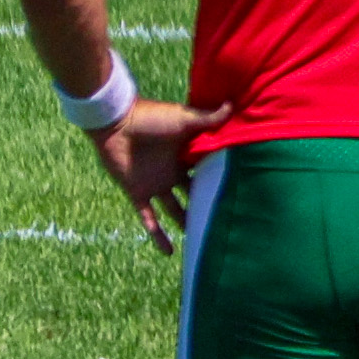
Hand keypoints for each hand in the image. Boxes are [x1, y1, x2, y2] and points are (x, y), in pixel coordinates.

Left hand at [88, 100, 230, 253]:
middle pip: (194, 193)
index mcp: (185, 154)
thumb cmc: (150, 116)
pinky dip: (157, 235)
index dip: (222, 179)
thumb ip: (208, 119)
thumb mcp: (184, 119)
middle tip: (228, 221)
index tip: (243, 191)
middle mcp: (172, 171)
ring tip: (204, 242)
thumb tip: (232, 106)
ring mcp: (155, 184)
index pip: (207, 170)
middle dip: (208, 205)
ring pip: (175, 209)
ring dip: (186, 223)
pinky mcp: (138, 193)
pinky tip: (169, 253)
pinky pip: (149, 219)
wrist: (114, 122)